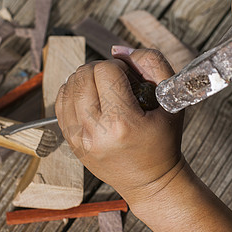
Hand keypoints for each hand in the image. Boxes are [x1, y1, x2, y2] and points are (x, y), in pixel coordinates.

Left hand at [56, 47, 231, 231]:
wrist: (150, 181)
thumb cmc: (164, 141)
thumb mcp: (171, 99)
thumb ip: (152, 64)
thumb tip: (117, 49)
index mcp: (123, 123)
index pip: (105, 70)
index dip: (119, 68)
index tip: (130, 80)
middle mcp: (95, 133)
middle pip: (82, 75)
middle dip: (100, 70)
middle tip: (116, 83)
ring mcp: (79, 140)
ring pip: (68, 86)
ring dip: (85, 80)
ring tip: (103, 90)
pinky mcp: (71, 143)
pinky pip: (60, 103)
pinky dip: (73, 93)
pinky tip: (90, 98)